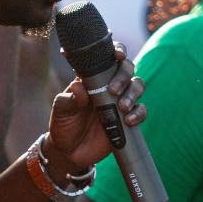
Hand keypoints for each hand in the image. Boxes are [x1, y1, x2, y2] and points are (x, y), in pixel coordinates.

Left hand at [46, 46, 144, 175]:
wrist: (70, 151)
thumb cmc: (63, 124)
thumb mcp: (61, 111)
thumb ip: (68, 99)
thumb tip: (78, 86)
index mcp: (92, 78)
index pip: (107, 57)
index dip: (117, 50)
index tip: (118, 54)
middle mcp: (109, 85)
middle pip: (127, 69)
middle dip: (124, 75)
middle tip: (113, 90)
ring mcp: (120, 101)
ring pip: (137, 86)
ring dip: (133, 93)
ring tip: (122, 107)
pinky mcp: (128, 119)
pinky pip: (141, 110)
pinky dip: (138, 113)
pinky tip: (128, 120)